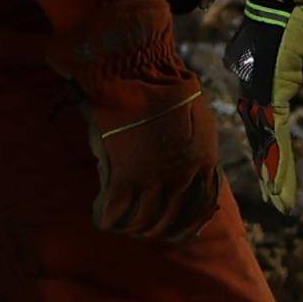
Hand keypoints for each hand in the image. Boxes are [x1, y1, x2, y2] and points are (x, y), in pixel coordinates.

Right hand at [56, 0, 227, 243]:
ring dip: (127, 227)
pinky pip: (113, 214)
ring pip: (140, 225)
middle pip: (167, 224)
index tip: (175, 232)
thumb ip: (193, 151)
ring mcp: (155, 182)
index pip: (200, 211)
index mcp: (204, 164)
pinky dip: (104, 217)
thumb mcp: (195, 120)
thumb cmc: (163, 86)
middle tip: (137, 228)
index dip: (186, 226)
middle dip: (151, 231)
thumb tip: (188, 173)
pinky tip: (99, 213)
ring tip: (116, 220)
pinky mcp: (125, 179)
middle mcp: (183, 179)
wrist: (138, 69)